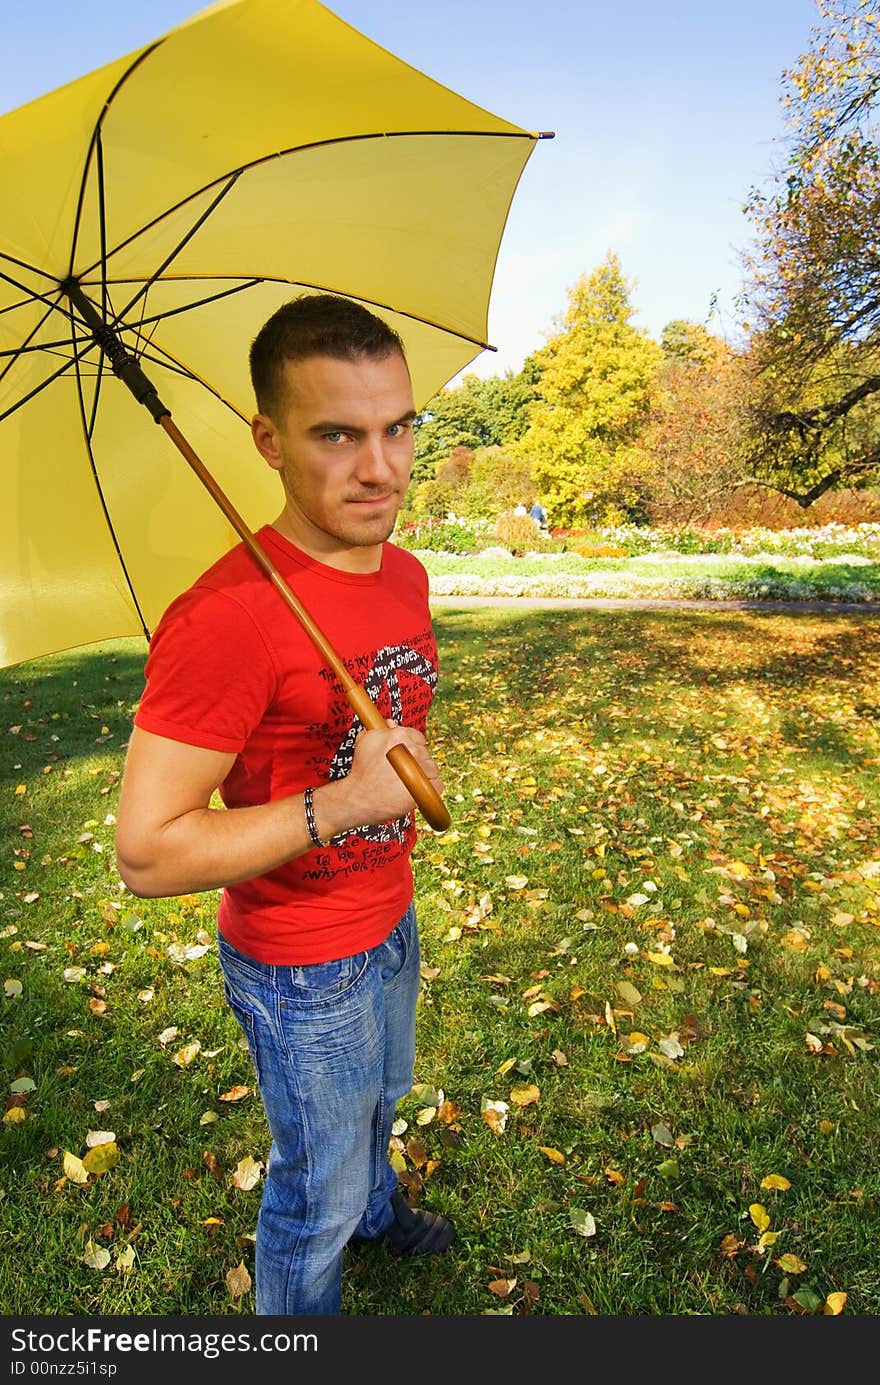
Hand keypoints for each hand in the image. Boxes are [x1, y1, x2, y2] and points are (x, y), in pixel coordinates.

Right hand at [316, 719, 442, 835]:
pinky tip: (417, 790)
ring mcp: (419, 769)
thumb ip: (379, 729)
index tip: (406, 755)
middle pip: (425, 752)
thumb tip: (391, 723)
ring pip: (432, 768)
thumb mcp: (365, 742)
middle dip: (416, 761)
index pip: (418, 737)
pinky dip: (430, 788)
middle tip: (402, 770)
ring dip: (423, 775)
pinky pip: (437, 784)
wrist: (358, 797)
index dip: (412, 746)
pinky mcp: (424, 787)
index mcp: (399, 735)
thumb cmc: (361, 771)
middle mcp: (412, 749)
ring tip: (407, 781)